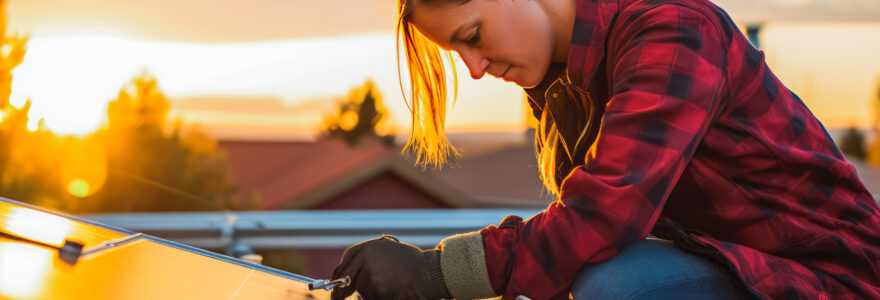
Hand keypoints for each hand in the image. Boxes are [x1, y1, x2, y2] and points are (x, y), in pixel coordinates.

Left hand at [331, 235, 450, 299]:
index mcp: (367, 248)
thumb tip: (345, 274)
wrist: (430, 273)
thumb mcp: (387, 251)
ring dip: (370, 294)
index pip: (345, 264)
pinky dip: (379, 297)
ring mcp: (372, 276)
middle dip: (345, 290)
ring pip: (362, 292)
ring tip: (390, 286)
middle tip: (339, 296)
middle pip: (348, 280)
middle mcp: (366, 260)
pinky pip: (371, 298)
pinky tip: (393, 292)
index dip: (340, 276)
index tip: (337, 285)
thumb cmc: (412, 264)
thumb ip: (367, 258)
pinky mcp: (378, 292)